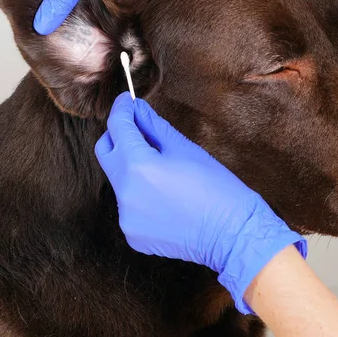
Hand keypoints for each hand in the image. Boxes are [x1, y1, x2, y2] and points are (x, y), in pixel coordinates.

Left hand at [95, 93, 306, 313]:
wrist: (233, 233)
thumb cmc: (215, 186)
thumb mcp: (184, 148)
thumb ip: (154, 126)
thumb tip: (137, 109)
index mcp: (138, 166)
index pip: (117, 127)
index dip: (121, 109)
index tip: (127, 102)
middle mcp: (125, 193)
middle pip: (105, 152)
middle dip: (118, 136)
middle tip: (137, 129)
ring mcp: (126, 216)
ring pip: (118, 180)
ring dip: (131, 168)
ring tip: (162, 171)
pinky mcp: (132, 234)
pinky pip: (128, 204)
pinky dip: (140, 195)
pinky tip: (165, 197)